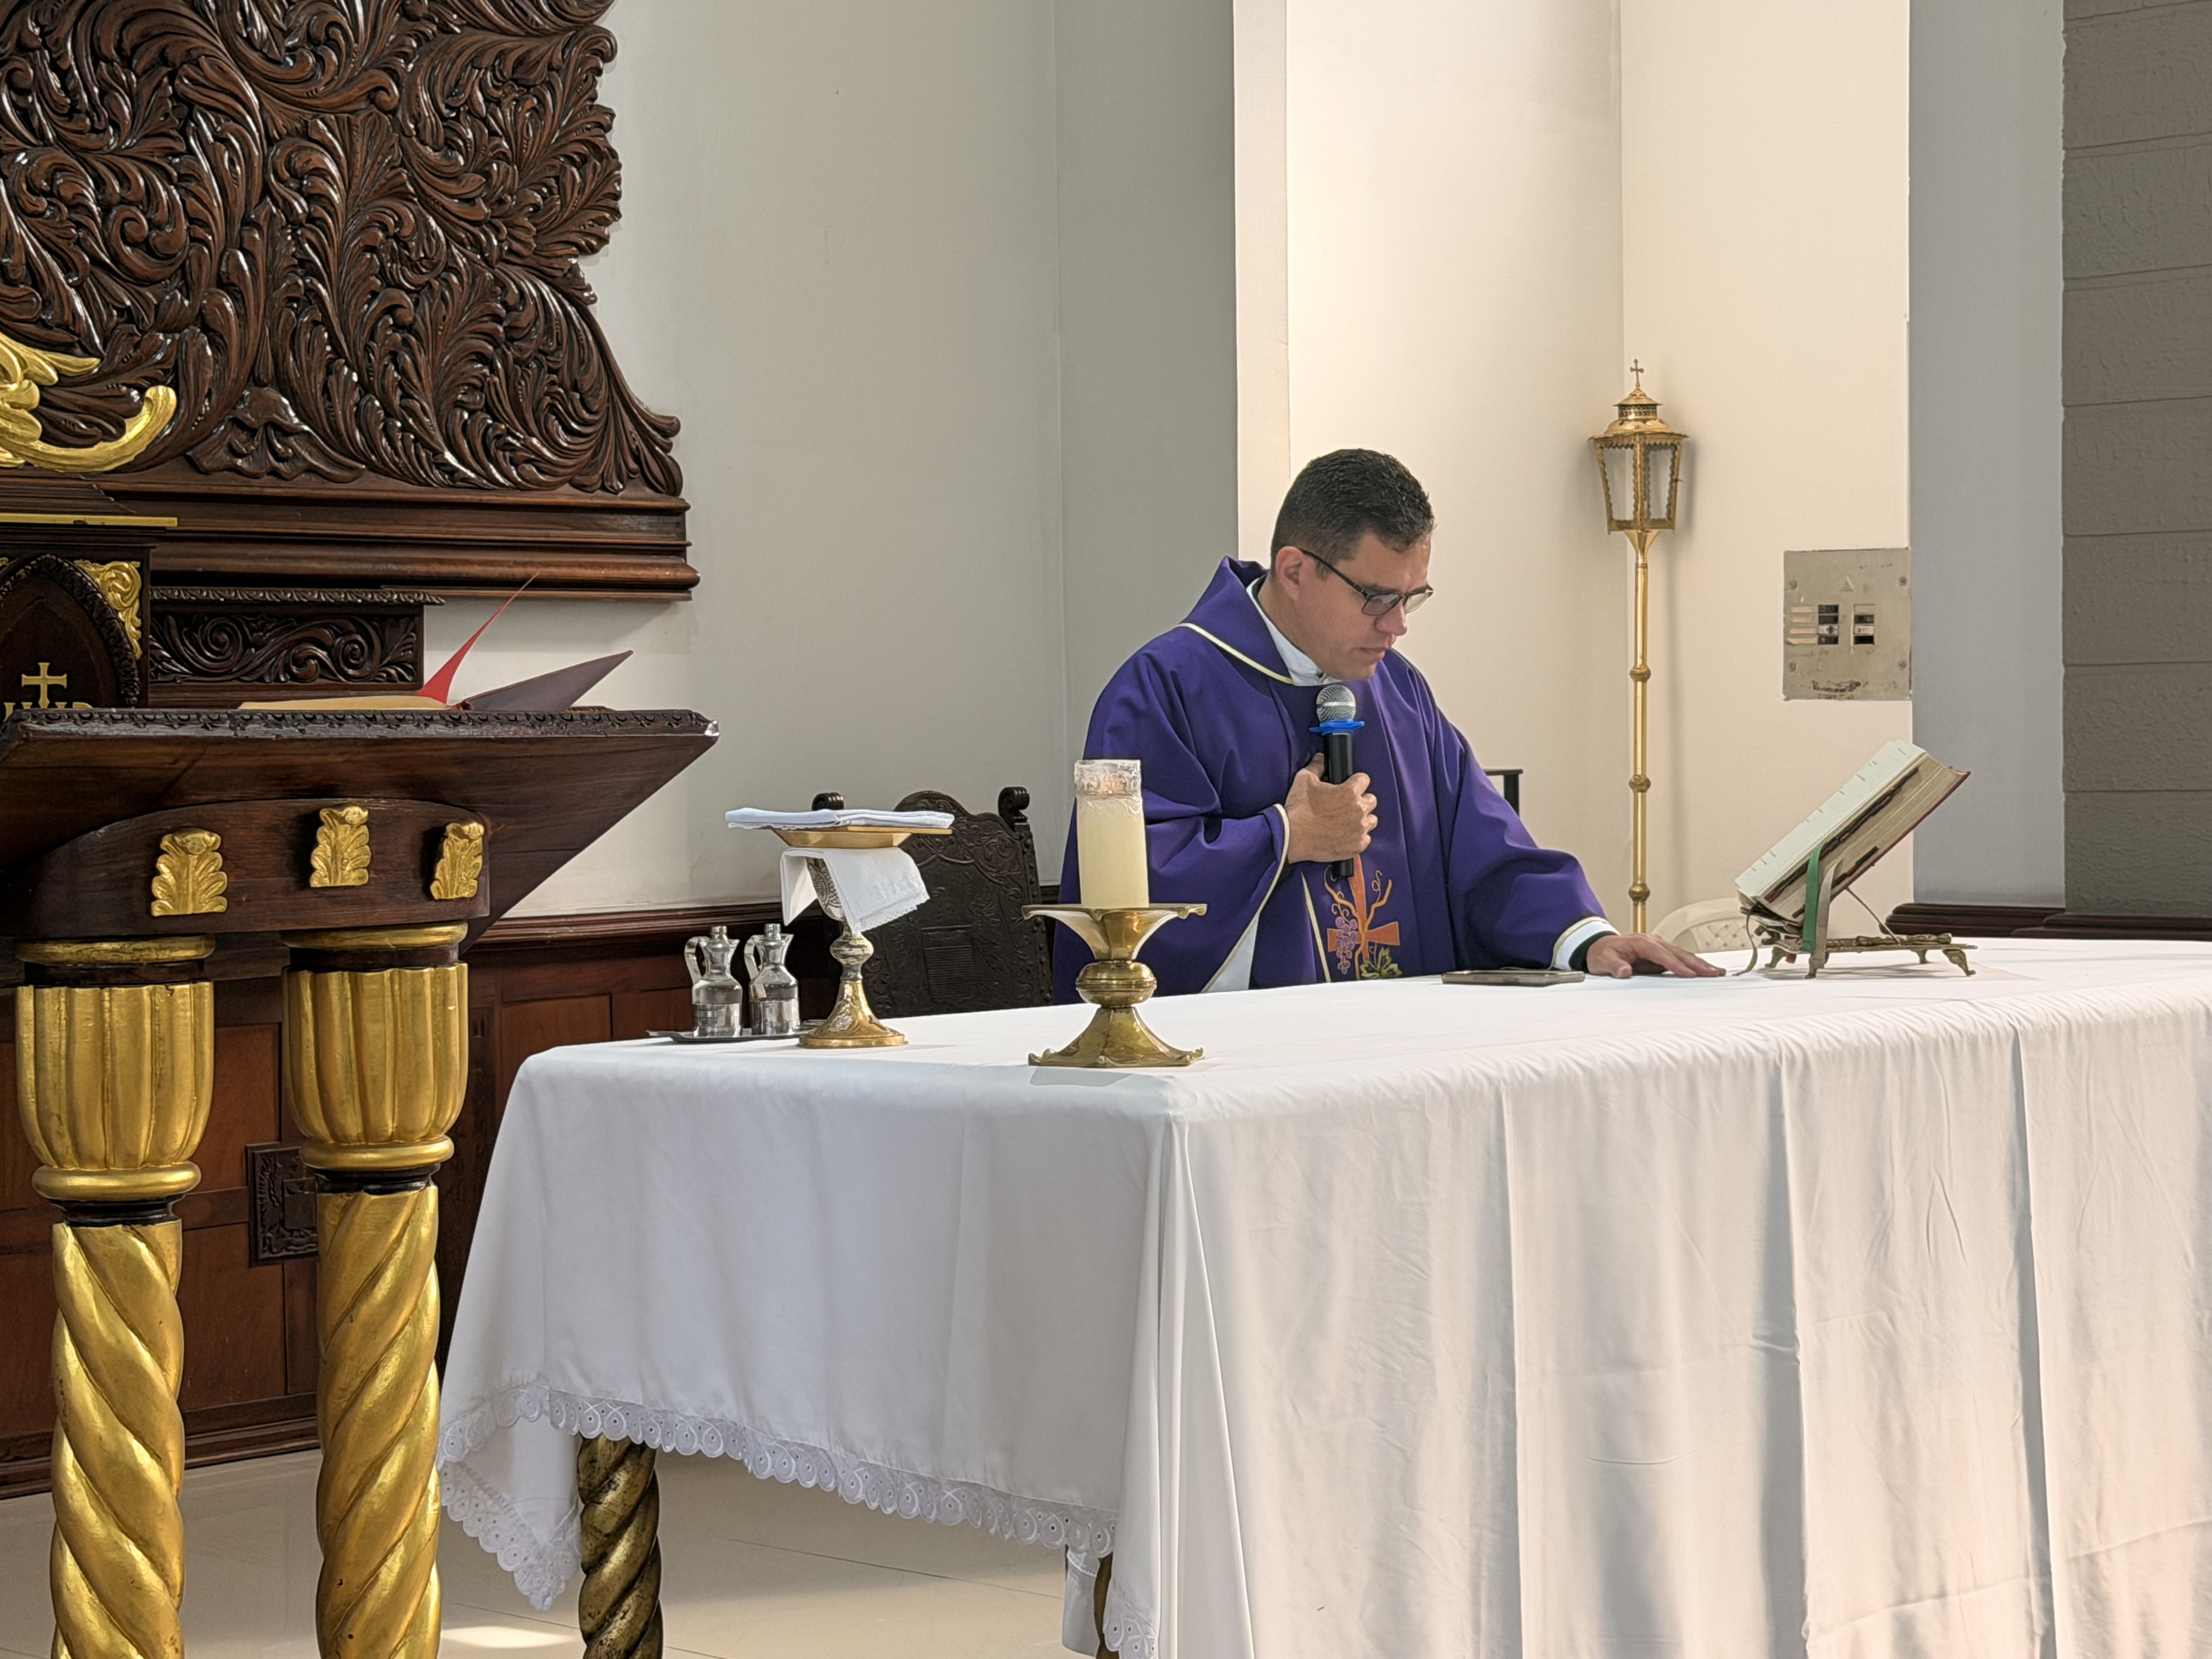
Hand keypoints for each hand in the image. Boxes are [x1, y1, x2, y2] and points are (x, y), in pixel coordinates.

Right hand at [1283, 754, 1376, 865]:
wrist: (1292, 837)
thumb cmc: (1299, 809)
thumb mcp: (1303, 780)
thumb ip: (1316, 766)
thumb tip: (1321, 758)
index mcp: (1350, 792)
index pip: (1364, 779)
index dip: (1355, 781)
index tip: (1349, 786)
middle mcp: (1359, 810)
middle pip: (1371, 801)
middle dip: (1361, 801)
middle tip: (1346, 805)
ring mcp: (1359, 829)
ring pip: (1371, 820)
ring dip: (1362, 819)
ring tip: (1347, 821)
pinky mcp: (1356, 846)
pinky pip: (1366, 839)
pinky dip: (1358, 837)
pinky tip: (1346, 835)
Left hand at [1584, 933, 1723, 978]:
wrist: (1598, 946)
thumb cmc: (1601, 953)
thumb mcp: (1602, 960)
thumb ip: (1613, 965)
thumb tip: (1624, 971)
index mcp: (1640, 942)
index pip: (1661, 955)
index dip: (1675, 964)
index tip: (1689, 974)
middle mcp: (1652, 942)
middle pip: (1678, 953)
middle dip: (1696, 963)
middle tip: (1714, 973)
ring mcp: (1658, 946)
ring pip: (1682, 954)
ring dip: (1699, 964)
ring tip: (1716, 972)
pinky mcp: (1660, 953)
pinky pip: (1679, 958)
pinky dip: (1693, 964)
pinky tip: (1705, 971)